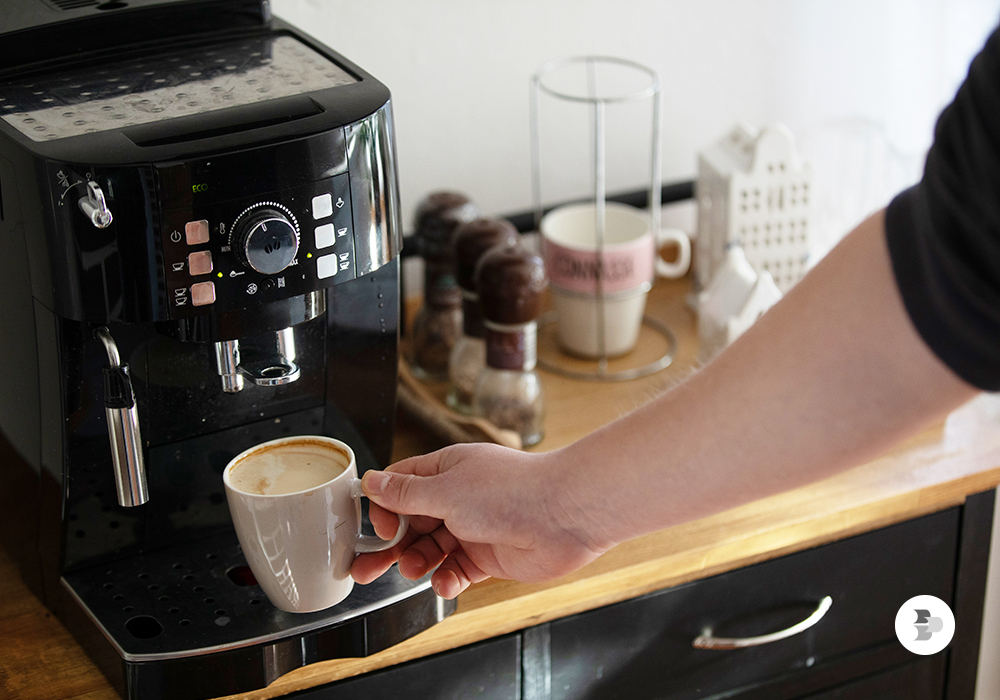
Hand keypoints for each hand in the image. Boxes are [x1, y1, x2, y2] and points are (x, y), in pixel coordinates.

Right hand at [350, 443, 607, 598]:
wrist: (564, 515)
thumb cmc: (511, 491)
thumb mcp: (445, 490)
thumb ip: (405, 493)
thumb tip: (371, 482)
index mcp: (446, 470)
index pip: (401, 486)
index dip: (384, 508)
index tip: (380, 530)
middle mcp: (459, 497)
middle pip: (412, 523)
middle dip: (389, 546)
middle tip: (365, 570)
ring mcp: (474, 526)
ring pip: (432, 549)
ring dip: (418, 563)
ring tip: (414, 572)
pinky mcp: (490, 555)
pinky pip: (458, 570)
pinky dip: (448, 579)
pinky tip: (445, 583)